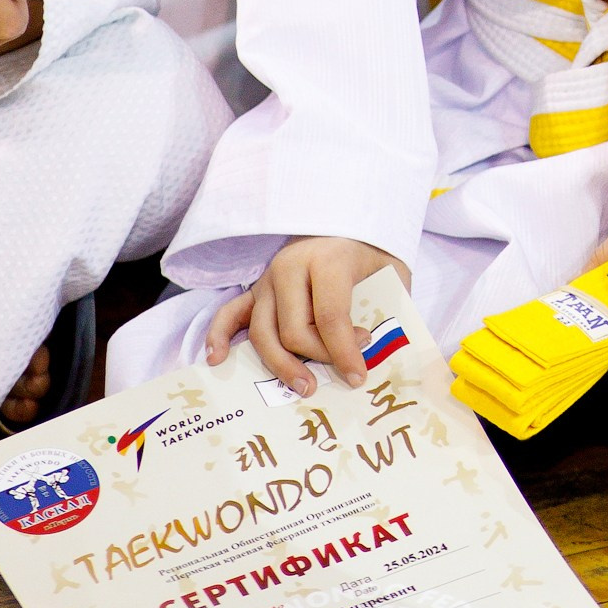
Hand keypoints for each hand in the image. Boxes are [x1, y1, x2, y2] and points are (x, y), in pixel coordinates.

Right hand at [205, 238, 403, 390]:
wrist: (347, 221)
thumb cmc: (371, 251)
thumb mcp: (390, 272)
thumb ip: (386, 308)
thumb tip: (380, 355)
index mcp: (327, 260)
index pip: (329, 317)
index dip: (343, 352)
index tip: (357, 375)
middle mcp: (290, 267)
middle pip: (293, 330)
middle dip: (318, 357)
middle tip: (342, 371)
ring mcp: (267, 278)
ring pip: (263, 332)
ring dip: (281, 364)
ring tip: (304, 385)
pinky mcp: (256, 288)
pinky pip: (230, 313)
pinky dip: (219, 336)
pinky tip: (217, 359)